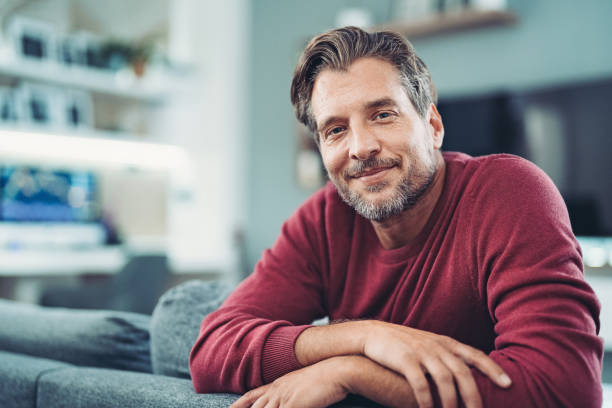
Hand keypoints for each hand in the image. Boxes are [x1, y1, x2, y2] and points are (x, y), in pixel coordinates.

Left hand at [230, 357, 349, 407]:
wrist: (339, 369)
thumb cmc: (327, 377)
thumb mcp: (305, 384)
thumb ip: (295, 394)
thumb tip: (294, 400)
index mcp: (278, 384)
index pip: (251, 396)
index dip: (238, 405)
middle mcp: (277, 390)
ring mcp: (284, 398)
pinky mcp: (294, 406)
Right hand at [362, 321, 511, 407]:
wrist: (373, 334)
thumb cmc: (403, 344)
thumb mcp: (429, 345)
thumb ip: (447, 357)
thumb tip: (468, 376)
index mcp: (445, 342)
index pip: (475, 355)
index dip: (493, 369)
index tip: (508, 384)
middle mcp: (436, 346)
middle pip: (463, 372)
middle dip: (474, 395)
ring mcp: (420, 352)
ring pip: (444, 379)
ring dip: (451, 402)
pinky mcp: (404, 359)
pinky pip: (420, 382)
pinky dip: (426, 399)